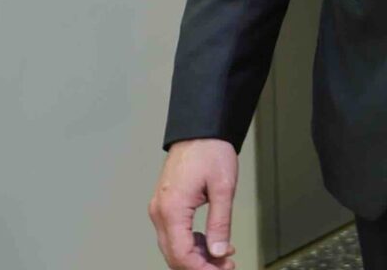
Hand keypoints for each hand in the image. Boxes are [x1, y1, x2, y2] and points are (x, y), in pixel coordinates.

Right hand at [148, 138, 239, 269]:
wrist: (200, 130)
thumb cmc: (210, 151)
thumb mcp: (223, 188)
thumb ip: (220, 223)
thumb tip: (219, 251)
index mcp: (172, 209)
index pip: (181, 254)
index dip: (201, 268)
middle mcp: (160, 211)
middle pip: (174, 254)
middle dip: (200, 265)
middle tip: (225, 266)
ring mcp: (160, 209)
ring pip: (172, 247)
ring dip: (196, 256)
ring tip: (222, 256)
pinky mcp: (165, 206)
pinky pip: (173, 234)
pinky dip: (191, 244)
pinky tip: (210, 243)